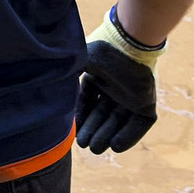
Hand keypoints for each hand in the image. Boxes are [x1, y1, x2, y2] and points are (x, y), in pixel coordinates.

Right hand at [76, 7, 164, 154]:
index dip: (82, 117)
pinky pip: (138, 125)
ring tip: (95, 149)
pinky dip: (127, 136)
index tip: (75, 132)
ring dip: (107, 136)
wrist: (128, 43)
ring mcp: (132, 96)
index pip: (88, 101)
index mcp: (99, 76)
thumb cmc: (102, 51)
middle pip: (103, 115)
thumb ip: (66, 75)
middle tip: (84, 146)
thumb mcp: (78, 63)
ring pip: (118, 122)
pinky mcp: (147, 103)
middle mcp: (115, 88)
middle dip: (93, 131)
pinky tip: (114, 147)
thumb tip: (47, 83)